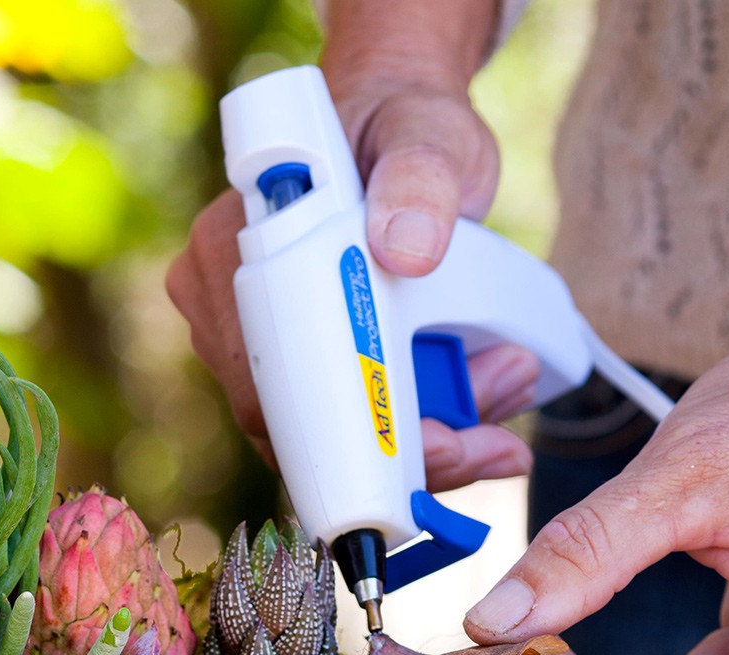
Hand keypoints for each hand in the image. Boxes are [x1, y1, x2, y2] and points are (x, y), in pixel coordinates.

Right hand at [166, 65, 536, 485]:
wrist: (403, 134)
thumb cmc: (405, 130)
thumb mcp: (427, 138)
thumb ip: (420, 179)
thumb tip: (404, 247)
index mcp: (227, 252)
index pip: (269, 391)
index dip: (348, 441)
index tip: (438, 444)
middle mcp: (224, 313)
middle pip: (303, 437)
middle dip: (411, 451)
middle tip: (498, 440)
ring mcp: (256, 350)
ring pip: (334, 444)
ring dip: (431, 443)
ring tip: (504, 390)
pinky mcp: (301, 372)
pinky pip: (352, 433)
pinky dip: (421, 435)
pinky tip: (479, 415)